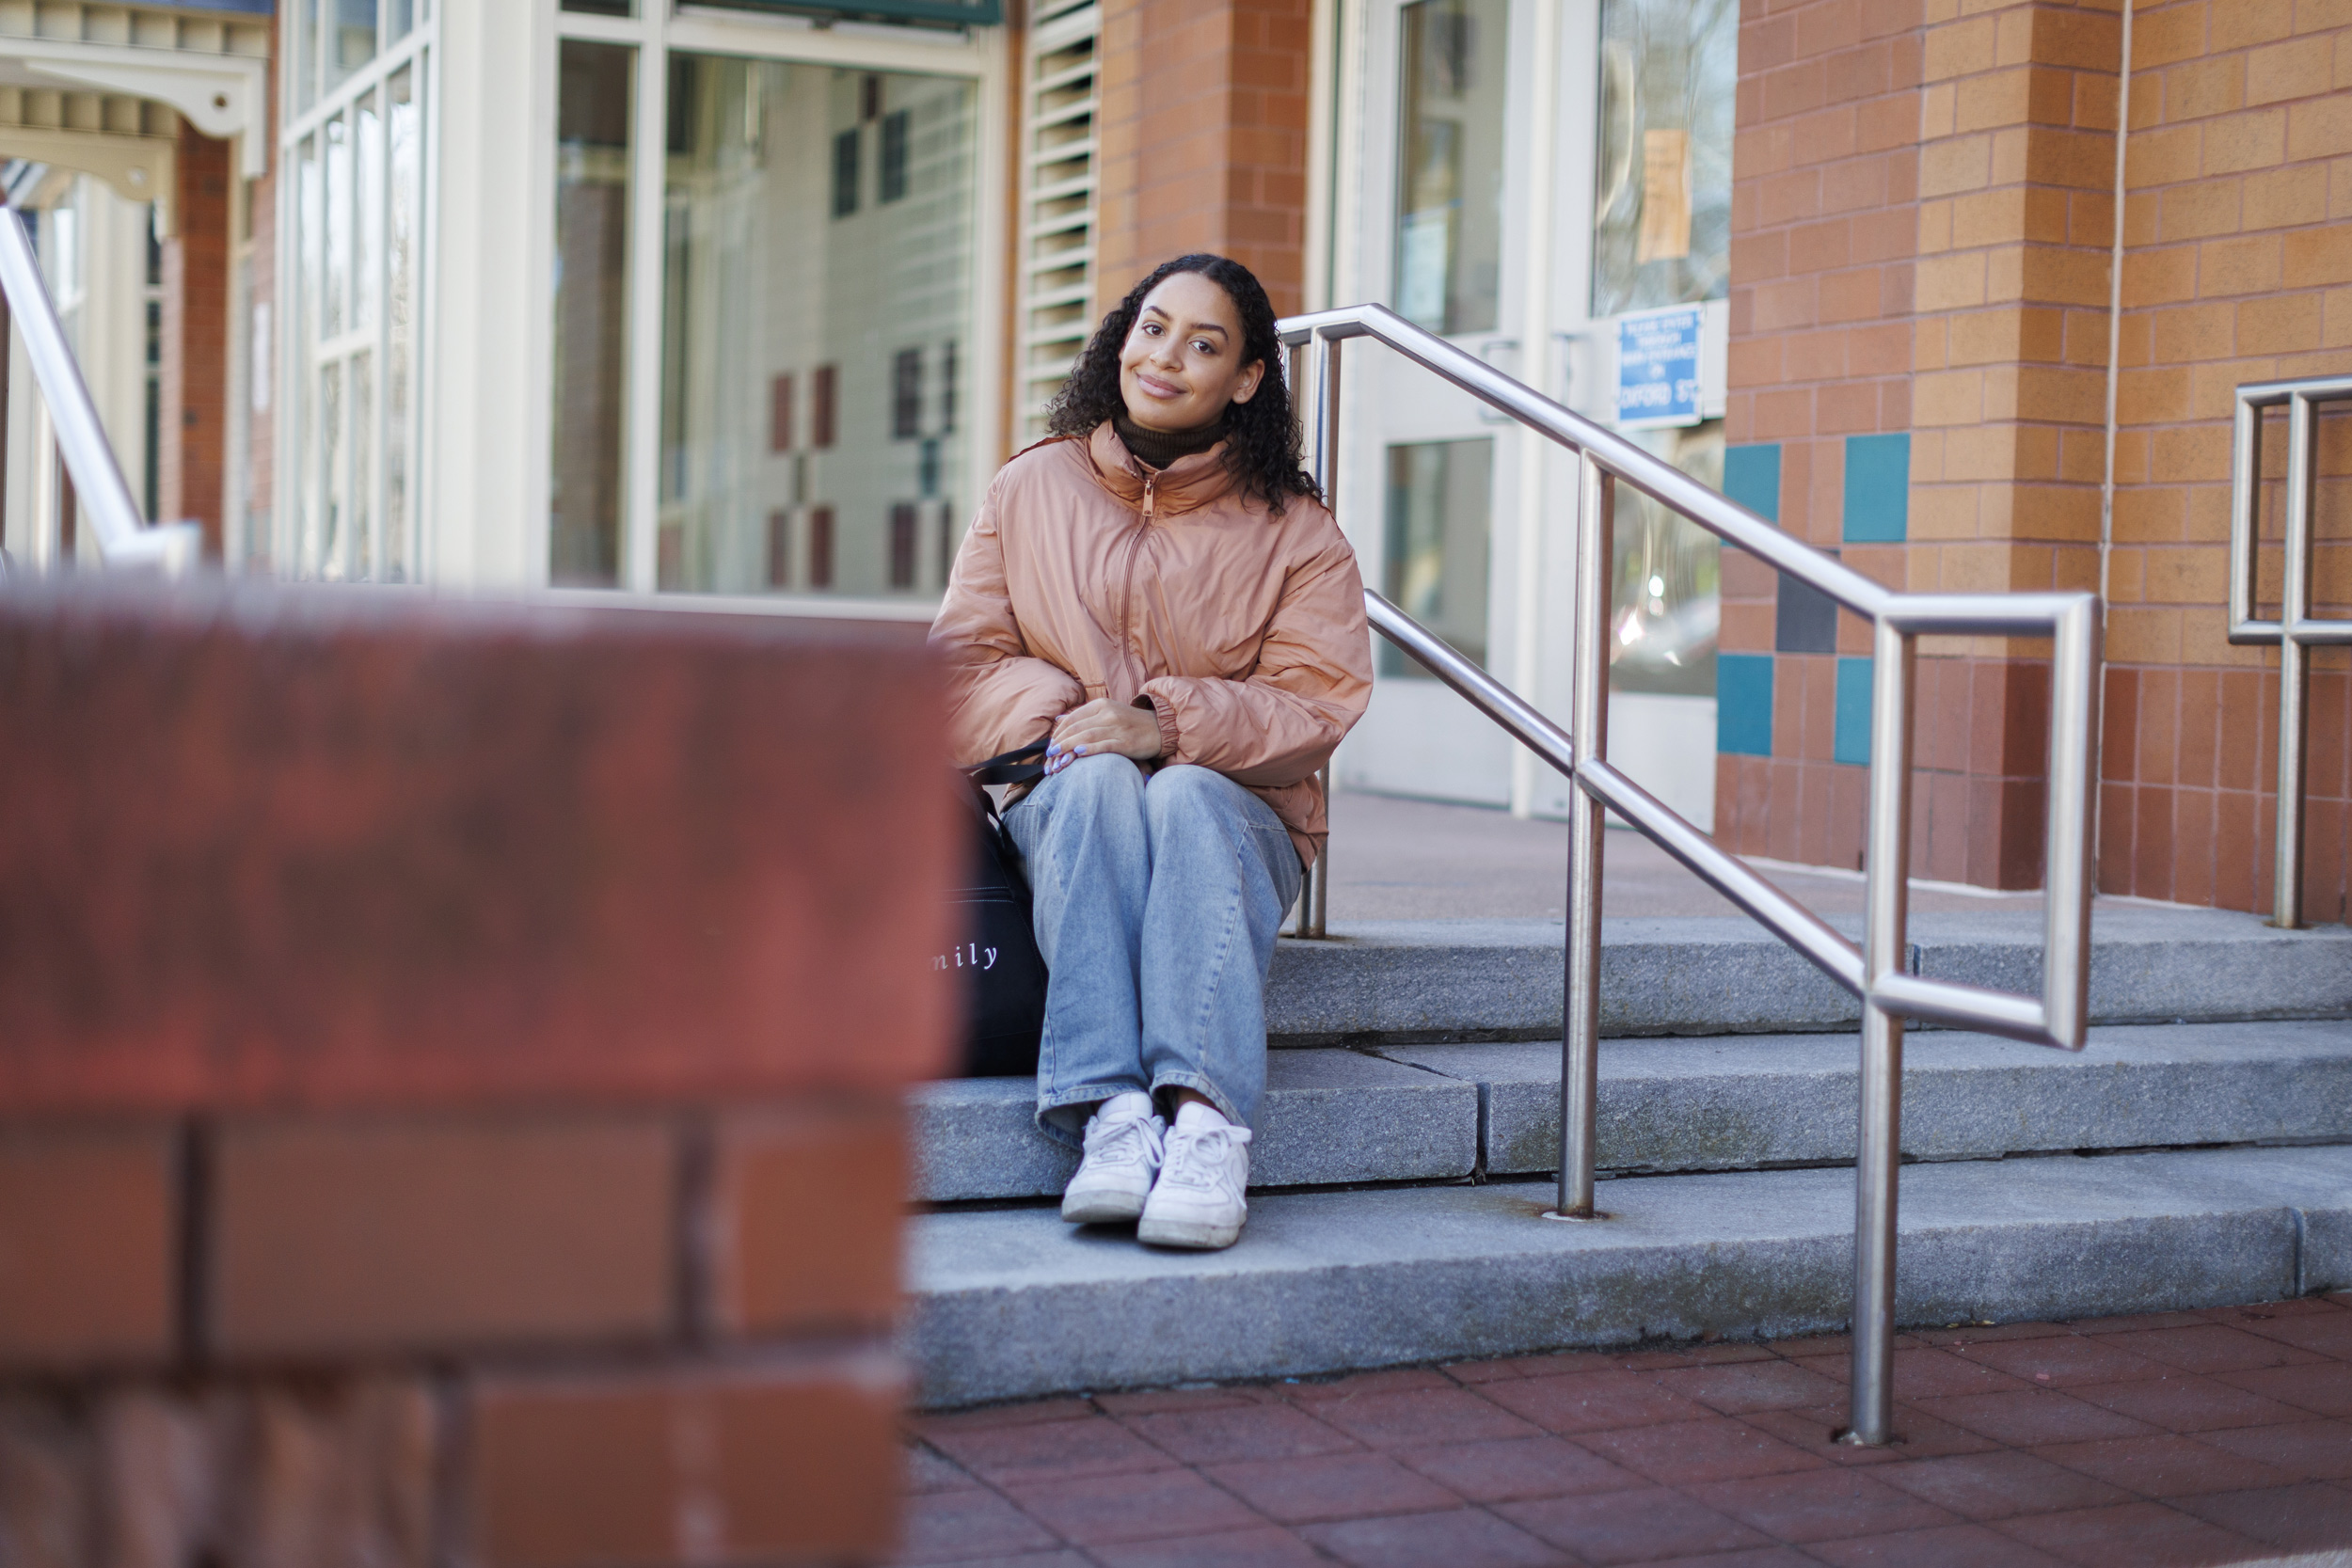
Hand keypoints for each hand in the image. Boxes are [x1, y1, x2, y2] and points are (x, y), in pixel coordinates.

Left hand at [1044, 698, 1162, 775]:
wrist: (1161, 728)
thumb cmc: (1131, 723)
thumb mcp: (1108, 711)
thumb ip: (1084, 715)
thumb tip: (1059, 718)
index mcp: (1101, 704)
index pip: (1072, 719)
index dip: (1058, 733)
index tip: (1049, 748)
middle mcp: (1108, 713)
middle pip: (1076, 728)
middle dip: (1060, 744)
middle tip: (1050, 757)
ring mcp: (1118, 727)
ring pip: (1086, 737)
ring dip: (1068, 749)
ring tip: (1057, 760)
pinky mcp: (1126, 742)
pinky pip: (1104, 745)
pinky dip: (1089, 749)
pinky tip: (1077, 754)